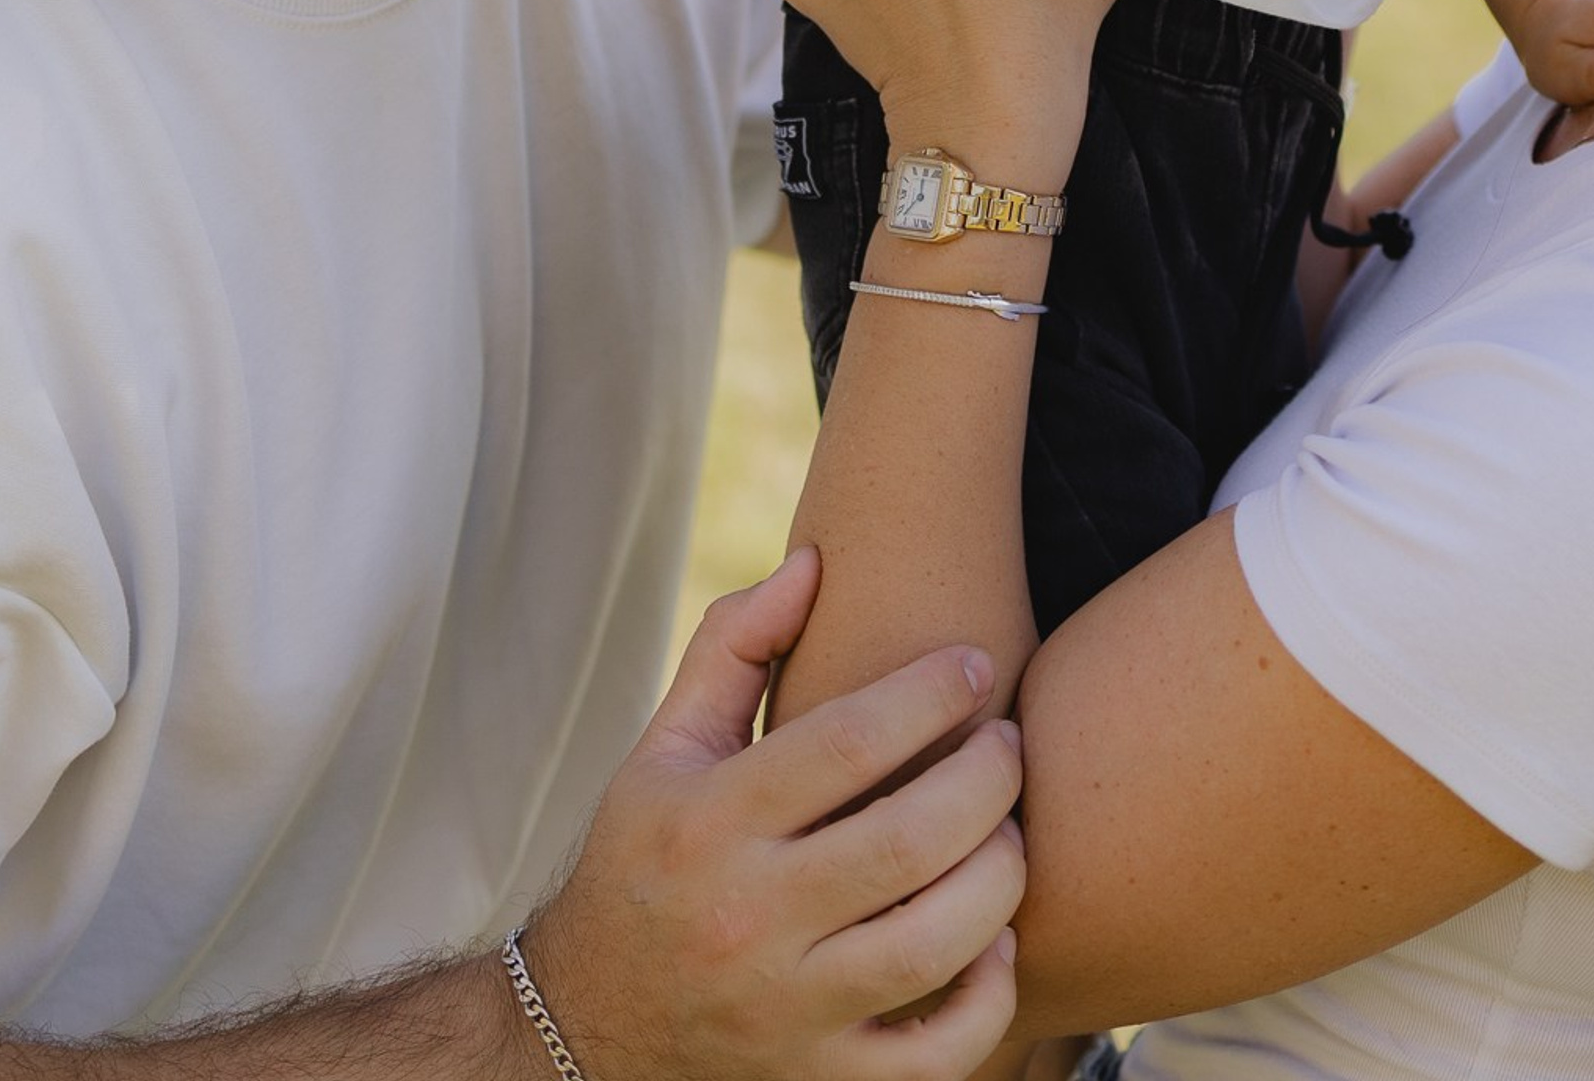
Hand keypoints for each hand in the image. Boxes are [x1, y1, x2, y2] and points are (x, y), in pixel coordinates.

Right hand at [526, 548, 1024, 1080]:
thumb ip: (735, 644)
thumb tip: (816, 562)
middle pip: (909, 840)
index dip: (930, 695)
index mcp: (708, 822)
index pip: (845, 743)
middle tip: (1009, 742)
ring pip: (934, 944)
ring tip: (1008, 828)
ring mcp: (784, 1013)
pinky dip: (986, 996)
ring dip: (999, 874)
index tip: (975, 667)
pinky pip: (933, 1054)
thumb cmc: (646, 858)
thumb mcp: (664, 746)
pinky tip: (993, 938)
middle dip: (988, 778)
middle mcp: (745, 919)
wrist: (584, 1028)